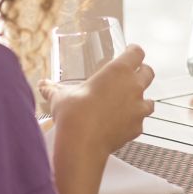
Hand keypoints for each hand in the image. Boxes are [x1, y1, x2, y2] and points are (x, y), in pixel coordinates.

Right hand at [38, 45, 155, 162]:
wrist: (82, 141)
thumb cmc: (73, 112)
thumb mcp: (60, 96)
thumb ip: (53, 88)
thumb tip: (42, 84)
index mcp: (118, 70)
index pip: (137, 53)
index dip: (135, 51)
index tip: (131, 51)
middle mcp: (134, 86)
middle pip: (149, 72)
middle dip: (143, 72)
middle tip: (132, 75)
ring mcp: (138, 108)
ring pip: (150, 100)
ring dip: (142, 99)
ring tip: (129, 103)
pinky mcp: (138, 127)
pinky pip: (141, 121)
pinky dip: (134, 122)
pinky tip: (122, 124)